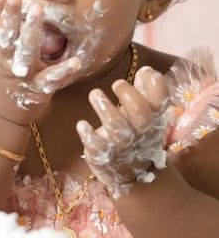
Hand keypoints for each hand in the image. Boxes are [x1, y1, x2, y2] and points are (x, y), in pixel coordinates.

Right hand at [0, 0, 82, 124]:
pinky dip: (64, 70)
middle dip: (11, 15)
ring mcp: (23, 76)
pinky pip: (52, 79)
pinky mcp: (39, 90)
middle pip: (9, 36)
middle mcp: (7, 62)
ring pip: (27, 52)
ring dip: (32, 31)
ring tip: (38, 10)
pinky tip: (76, 61)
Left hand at [76, 65, 169, 197]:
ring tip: (95, 94)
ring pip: (118, 129)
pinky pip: (97, 147)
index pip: (162, 101)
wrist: (133, 173)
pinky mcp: (104, 155)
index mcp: (153, 117)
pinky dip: (89, 135)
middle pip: (141, 114)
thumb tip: (147, 71)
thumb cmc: (136, 130)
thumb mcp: (145, 111)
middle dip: (129, 95)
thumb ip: (146, 90)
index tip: (143, 71)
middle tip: (116, 83)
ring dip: (106, 110)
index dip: (156, 86)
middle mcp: (140, 131)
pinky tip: (82, 124)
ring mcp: (122, 145)